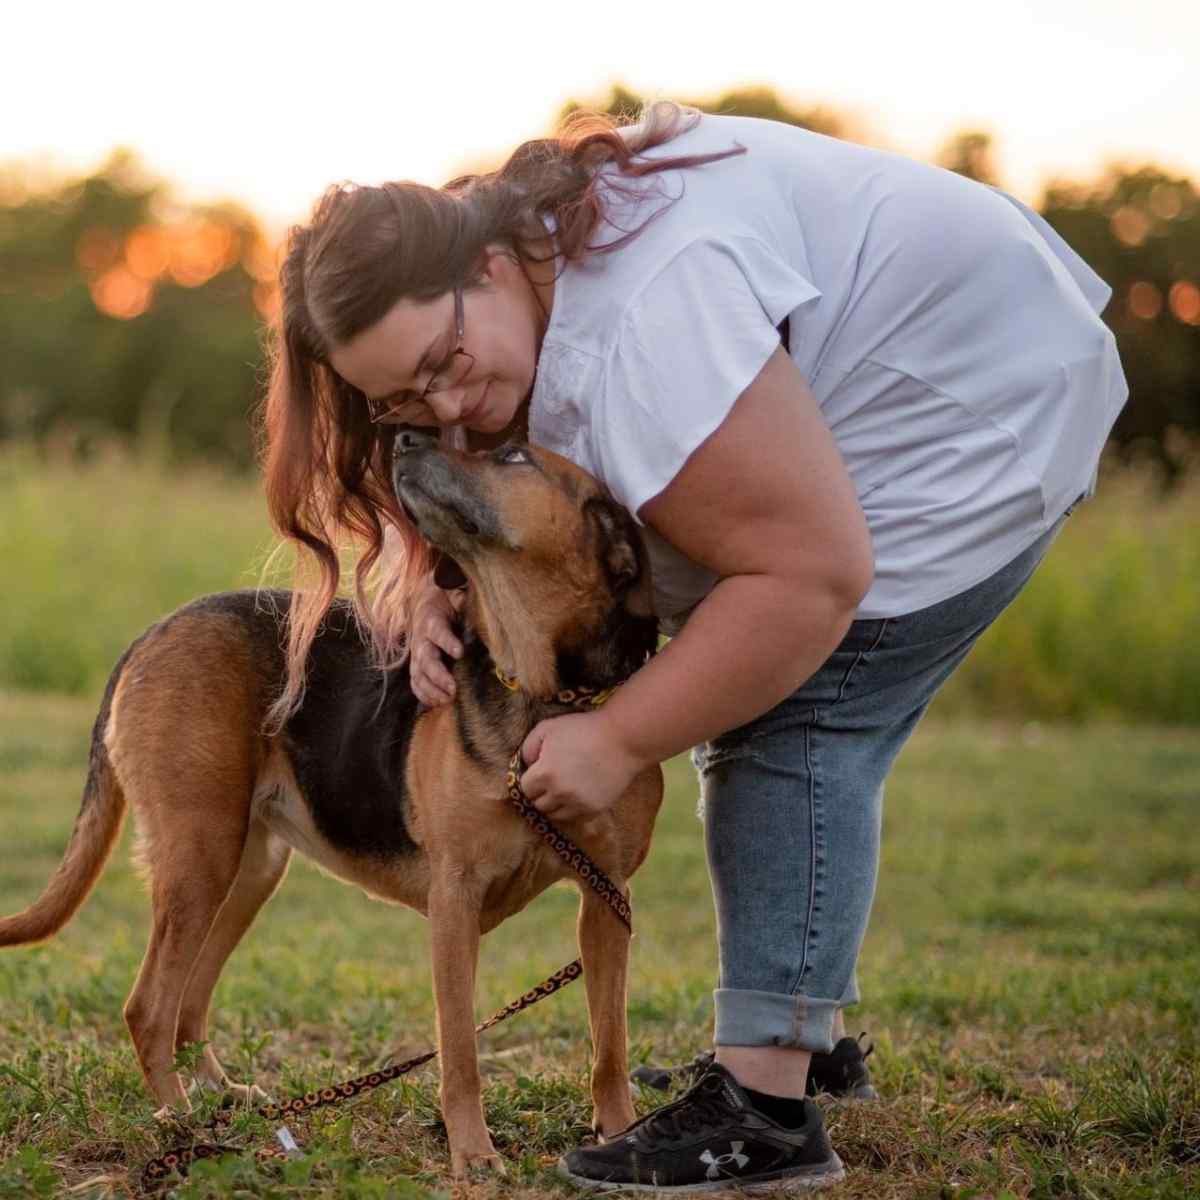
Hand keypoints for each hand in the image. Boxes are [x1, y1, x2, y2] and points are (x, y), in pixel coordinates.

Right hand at [408, 578, 466, 706]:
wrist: (425, 602)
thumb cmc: (445, 600)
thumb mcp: (454, 595)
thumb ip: (461, 599)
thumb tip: (472, 598)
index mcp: (431, 620)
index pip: (438, 631)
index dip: (447, 642)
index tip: (460, 652)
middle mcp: (420, 638)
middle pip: (425, 658)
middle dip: (438, 675)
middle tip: (453, 689)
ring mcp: (416, 653)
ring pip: (418, 674)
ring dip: (431, 689)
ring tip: (447, 700)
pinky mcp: (417, 664)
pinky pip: (416, 682)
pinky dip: (424, 694)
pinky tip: (437, 704)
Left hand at [519, 711, 646, 824]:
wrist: (622, 739)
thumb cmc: (583, 729)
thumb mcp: (548, 728)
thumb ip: (528, 747)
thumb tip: (525, 765)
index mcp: (544, 774)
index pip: (524, 789)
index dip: (529, 779)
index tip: (536, 773)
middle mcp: (558, 794)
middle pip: (538, 805)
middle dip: (540, 793)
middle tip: (549, 780)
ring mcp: (577, 804)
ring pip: (555, 815)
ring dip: (555, 803)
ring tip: (563, 789)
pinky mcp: (594, 810)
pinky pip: (575, 817)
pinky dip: (572, 808)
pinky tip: (578, 793)